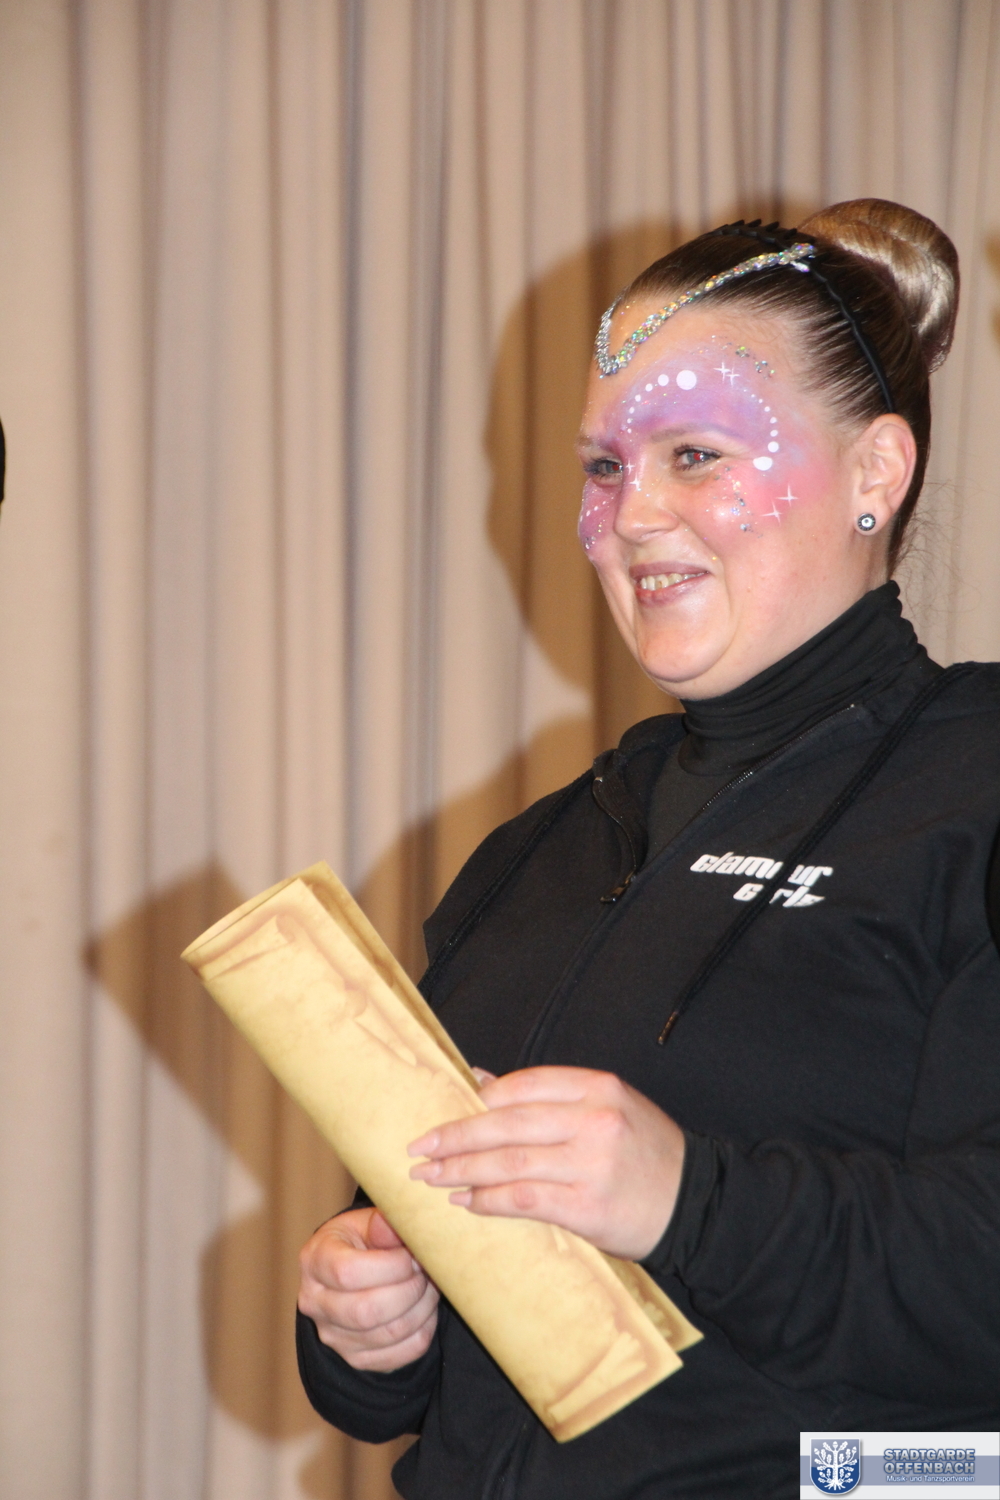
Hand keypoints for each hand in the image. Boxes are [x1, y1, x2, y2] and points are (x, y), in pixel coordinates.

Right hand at [298, 1207, 438, 1371]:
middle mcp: (315, 1302)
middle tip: (426, 1272)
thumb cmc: (361, 1241)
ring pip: (387, 1334)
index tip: (413, 1255)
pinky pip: (400, 1354)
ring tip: (430, 1287)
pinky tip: (424, 1310)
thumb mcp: (367, 1223)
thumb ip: (381, 1225)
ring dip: (422, 1310)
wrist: (351, 1271)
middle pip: (366, 1311)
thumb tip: (392, 1225)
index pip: (347, 1273)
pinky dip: (422, 1331)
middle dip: (410, 1290)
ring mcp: (333, 1335)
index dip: (390, 1266)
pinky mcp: (355, 1357)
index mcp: (315, 1260)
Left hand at [407, 1066, 684, 1259]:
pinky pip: (525, 1200)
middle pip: (508, 1123)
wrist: (696, 1203)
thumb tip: (480, 1082)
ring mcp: (591, 1165)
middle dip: (457, 1135)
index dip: (480, 1099)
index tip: (446, 1111)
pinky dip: (489, 1201)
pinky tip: (467, 1201)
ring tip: (431, 1177)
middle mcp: (594, 1121)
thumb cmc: (643, 1152)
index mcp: (598, 1087)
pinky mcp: (588, 1208)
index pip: (524, 1084)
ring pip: (510, 1163)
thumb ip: (549, 1096)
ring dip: (463, 1170)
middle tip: (420, 1148)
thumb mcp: (607, 1107)